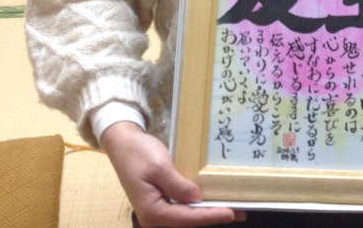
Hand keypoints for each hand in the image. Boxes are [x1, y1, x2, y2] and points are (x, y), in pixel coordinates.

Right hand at [101, 121, 245, 226]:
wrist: (122, 143)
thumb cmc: (138, 153)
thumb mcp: (159, 166)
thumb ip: (178, 185)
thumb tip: (197, 199)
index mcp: (152, 211)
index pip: (187, 218)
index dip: (210, 216)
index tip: (231, 213)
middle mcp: (155, 216)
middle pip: (188, 220)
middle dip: (213, 216)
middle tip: (240, 212)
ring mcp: (158, 210)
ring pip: (187, 215)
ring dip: (208, 211)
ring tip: (232, 207)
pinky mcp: (162, 201)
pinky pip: (183, 207)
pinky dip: (198, 204)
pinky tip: (212, 200)